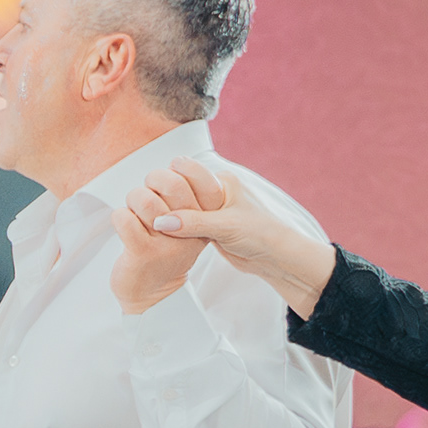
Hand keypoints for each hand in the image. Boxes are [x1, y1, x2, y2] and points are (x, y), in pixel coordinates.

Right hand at [116, 156, 338, 318]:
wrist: (275, 258)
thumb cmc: (260, 234)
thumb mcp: (224, 227)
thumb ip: (192, 223)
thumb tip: (160, 221)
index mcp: (223, 180)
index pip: (186, 170)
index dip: (169, 181)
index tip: (155, 195)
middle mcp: (216, 191)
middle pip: (180, 188)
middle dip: (166, 199)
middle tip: (151, 210)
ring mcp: (212, 210)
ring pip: (181, 207)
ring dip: (170, 216)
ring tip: (153, 224)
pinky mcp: (209, 228)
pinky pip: (185, 224)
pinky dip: (176, 229)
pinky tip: (164, 235)